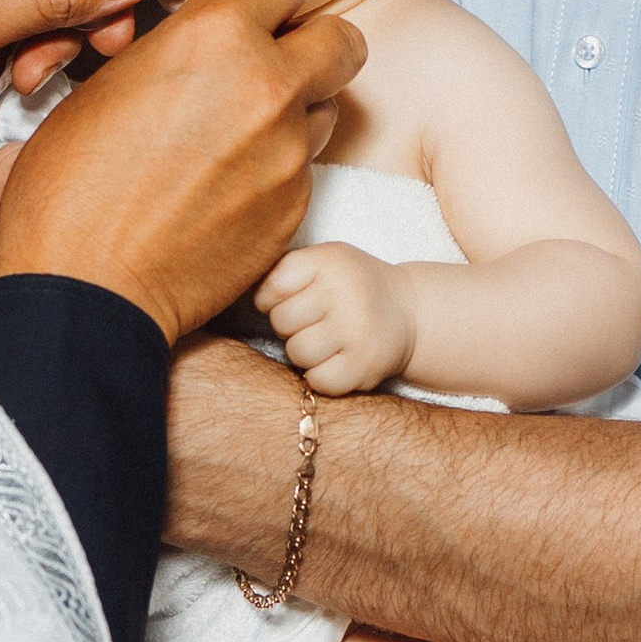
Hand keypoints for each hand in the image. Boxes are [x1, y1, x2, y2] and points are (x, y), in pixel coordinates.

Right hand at [0, 0, 364, 343]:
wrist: (85, 284)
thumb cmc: (72, 185)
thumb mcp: (111, 83)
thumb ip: (179, 50)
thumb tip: (203, 45)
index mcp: (215, 35)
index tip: (261, 2)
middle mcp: (267, 84)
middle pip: (341, 39)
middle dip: (314, 45)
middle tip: (277, 63)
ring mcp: (289, 151)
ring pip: (326, 108)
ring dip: (297, 111)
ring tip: (242, 135)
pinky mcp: (296, 208)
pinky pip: (304, 171)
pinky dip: (277, 172)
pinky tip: (228, 190)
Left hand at [254, 240, 413, 394]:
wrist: (410, 312)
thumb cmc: (352, 286)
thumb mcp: (324, 261)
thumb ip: (284, 270)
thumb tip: (230, 287)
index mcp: (329, 261)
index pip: (271, 286)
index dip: (272, 298)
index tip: (292, 298)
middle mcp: (345, 293)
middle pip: (282, 321)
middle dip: (291, 325)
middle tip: (314, 321)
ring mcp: (357, 331)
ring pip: (297, 353)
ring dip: (305, 352)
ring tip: (327, 340)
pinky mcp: (364, 366)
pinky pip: (318, 381)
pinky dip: (321, 375)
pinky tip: (337, 360)